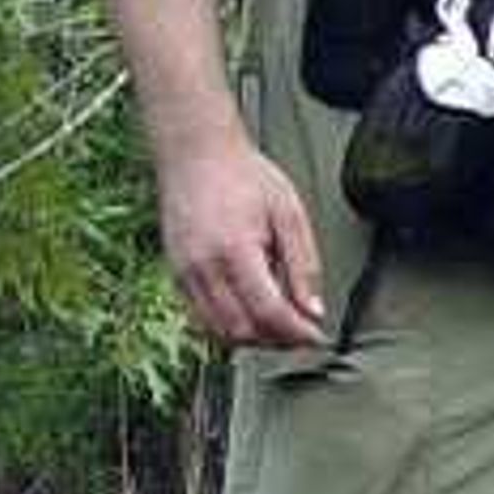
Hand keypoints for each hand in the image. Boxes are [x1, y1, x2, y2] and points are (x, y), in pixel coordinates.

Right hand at [160, 140, 324, 349]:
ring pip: (219, 332)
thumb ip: (303, 265)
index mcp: (235, 250)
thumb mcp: (289, 213)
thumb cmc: (243, 175)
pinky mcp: (176, 275)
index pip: (268, 312)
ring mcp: (185, 273)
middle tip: (302, 332)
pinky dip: (228, 329)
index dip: (296, 333)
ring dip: (253, 339)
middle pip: (243, 330)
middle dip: (277, 340)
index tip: (317, 336)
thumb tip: (313, 310)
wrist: (196, 153)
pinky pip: (201, 319)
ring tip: (279, 326)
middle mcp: (204, 267)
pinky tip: (250, 315)